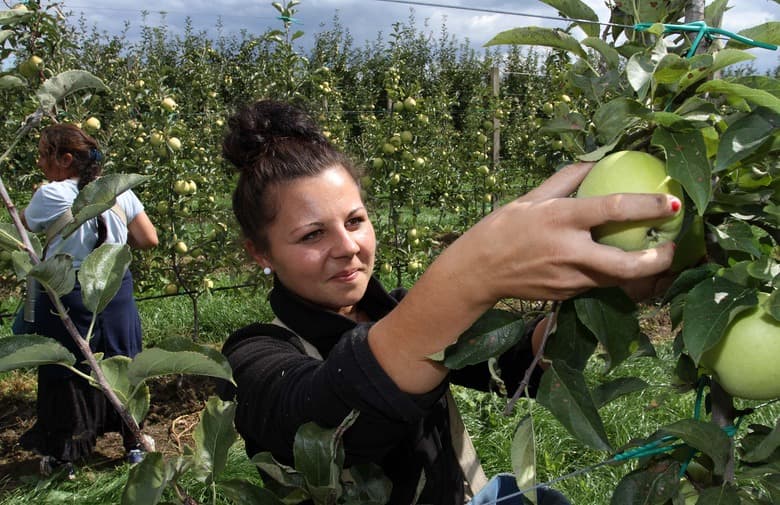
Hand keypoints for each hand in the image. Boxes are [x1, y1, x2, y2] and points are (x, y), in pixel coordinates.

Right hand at [444, 161, 679, 302]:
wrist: (478, 272)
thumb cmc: (502, 229)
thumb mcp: (531, 197)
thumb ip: (566, 179)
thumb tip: (597, 160)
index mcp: (560, 219)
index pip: (613, 209)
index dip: (649, 205)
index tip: (675, 202)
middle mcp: (569, 252)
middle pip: (626, 264)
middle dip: (658, 259)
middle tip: (673, 246)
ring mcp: (569, 278)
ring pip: (616, 278)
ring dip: (640, 269)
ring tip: (655, 254)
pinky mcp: (567, 294)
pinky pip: (598, 282)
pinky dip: (611, 274)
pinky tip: (616, 263)